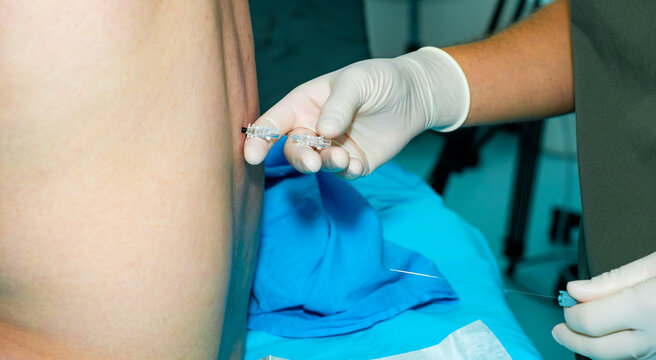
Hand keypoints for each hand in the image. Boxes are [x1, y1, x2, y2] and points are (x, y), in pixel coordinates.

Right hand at [243, 47, 469, 178]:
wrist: (415, 95)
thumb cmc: (380, 80)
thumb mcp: (358, 81)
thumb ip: (339, 104)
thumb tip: (324, 131)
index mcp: (306, 103)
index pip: (275, 121)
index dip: (259, 138)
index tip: (251, 156)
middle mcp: (315, 127)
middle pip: (293, 148)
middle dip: (299, 158)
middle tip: (312, 162)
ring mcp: (333, 147)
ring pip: (316, 164)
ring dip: (324, 165)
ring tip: (342, 158)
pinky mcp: (353, 162)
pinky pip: (342, 174)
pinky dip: (345, 173)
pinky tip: (356, 164)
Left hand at [552, 251, 655, 359]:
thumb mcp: (652, 264)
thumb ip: (611, 280)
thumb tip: (575, 291)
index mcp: (647, 306)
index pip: (590, 321)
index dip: (572, 313)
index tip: (567, 303)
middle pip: (600, 349)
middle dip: (573, 339)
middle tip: (559, 331)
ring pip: (616, 358)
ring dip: (594, 348)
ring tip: (578, 335)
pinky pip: (635, 359)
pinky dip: (617, 351)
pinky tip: (609, 340)